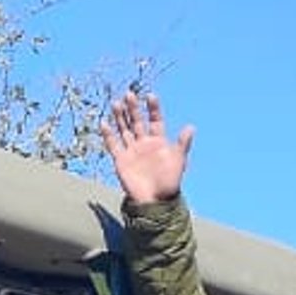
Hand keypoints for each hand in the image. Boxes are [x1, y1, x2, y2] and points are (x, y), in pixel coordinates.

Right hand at [102, 88, 189, 207]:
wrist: (155, 200)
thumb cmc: (170, 181)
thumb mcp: (179, 161)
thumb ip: (183, 144)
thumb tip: (191, 127)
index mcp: (158, 141)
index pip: (155, 120)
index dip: (153, 108)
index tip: (151, 96)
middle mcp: (144, 143)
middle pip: (137, 121)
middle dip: (133, 108)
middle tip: (129, 94)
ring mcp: (131, 150)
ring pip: (124, 129)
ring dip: (120, 117)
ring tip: (116, 103)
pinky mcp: (121, 159)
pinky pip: (113, 144)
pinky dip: (108, 134)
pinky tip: (104, 123)